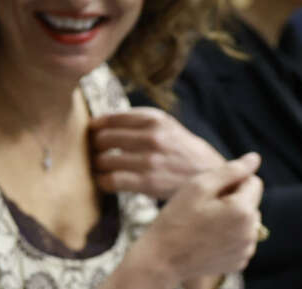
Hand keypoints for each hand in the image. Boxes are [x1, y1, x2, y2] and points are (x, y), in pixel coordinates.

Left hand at [90, 107, 225, 199]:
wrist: (209, 173)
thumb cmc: (180, 147)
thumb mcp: (165, 124)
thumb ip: (136, 120)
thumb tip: (98, 123)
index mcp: (154, 119)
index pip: (110, 119)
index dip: (96, 127)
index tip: (92, 133)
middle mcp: (152, 137)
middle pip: (103, 139)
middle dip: (94, 146)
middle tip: (95, 152)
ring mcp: (150, 160)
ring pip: (104, 160)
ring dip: (98, 165)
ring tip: (101, 167)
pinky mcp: (148, 182)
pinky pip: (111, 181)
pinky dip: (103, 182)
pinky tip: (105, 181)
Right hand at [113, 153, 264, 286]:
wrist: (162, 259)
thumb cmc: (177, 218)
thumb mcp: (199, 186)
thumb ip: (231, 170)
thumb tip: (255, 158)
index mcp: (243, 210)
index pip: (253, 181)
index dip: (231, 181)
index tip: (209, 190)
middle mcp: (251, 232)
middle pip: (250, 202)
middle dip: (232, 199)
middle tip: (203, 206)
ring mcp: (246, 250)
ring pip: (246, 220)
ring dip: (230, 217)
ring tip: (203, 222)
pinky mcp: (238, 262)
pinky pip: (240, 238)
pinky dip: (228, 234)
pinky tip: (206, 237)